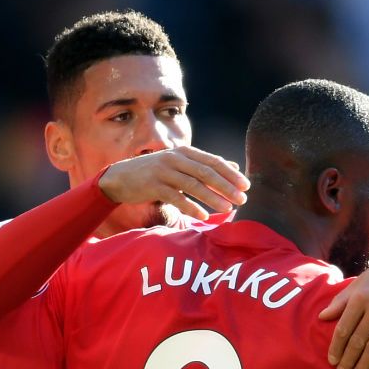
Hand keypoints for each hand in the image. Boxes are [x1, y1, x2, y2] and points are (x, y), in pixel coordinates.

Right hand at [97, 146, 248, 220]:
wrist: (122, 177)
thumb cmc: (156, 172)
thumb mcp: (181, 164)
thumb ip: (205, 165)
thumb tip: (234, 166)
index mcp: (185, 152)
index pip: (213, 161)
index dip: (231, 173)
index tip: (246, 186)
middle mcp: (175, 158)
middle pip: (205, 172)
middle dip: (226, 186)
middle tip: (242, 200)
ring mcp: (163, 171)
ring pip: (193, 185)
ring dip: (212, 198)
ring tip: (228, 209)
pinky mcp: (153, 186)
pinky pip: (176, 198)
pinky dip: (191, 208)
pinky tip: (203, 217)